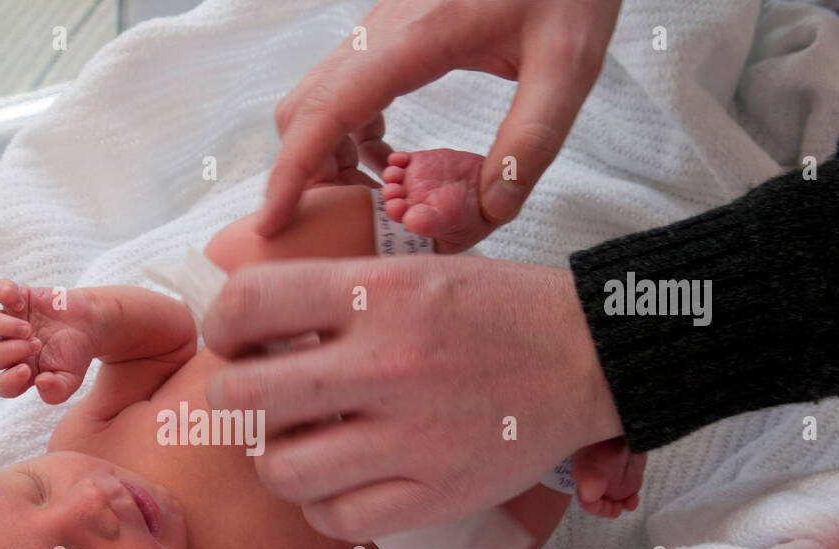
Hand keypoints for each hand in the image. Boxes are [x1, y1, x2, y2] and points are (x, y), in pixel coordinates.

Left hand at [0, 279, 96, 402]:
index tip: (27, 371)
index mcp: (21, 372)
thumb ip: (56, 391)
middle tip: (36, 345)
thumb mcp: (71, 379)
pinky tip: (19, 302)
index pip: (3, 385)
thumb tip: (40, 383)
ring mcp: (11, 320)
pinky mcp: (18, 297)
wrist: (90, 324)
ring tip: (26, 328)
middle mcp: (10, 347)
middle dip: (11, 352)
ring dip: (1, 326)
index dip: (9, 381)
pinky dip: (3, 292)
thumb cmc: (76, 354)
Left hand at [202, 254, 623, 539]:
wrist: (590, 355)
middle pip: (244, 394)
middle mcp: (388, 362)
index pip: (246, 303)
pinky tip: (337, 483)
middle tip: (257, 400)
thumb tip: (243, 321)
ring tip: (299, 445)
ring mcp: (413, 435)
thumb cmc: (493, 310)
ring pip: (280, 469)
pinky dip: (320, 506)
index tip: (236, 341)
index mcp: (379, 291)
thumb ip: (331, 291)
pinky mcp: (437, 494)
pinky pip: (334, 518)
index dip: (221, 326)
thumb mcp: (412, 270)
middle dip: (232, 398)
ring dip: (275, 459)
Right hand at [258, 0, 620, 243]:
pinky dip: (352, 138)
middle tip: (348, 226)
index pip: (322, 116)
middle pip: (303, 114)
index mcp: (410, 41)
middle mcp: (379, 36)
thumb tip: (488, 213)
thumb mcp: (567, 66)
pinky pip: (347, 92)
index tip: (271, 224)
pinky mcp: (392, 35)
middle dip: (308, 177)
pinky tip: (394, 163)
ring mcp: (380, 33)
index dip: (289, 176)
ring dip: (331, 159)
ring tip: (378, 204)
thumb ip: (529, 144)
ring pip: (319, 103)